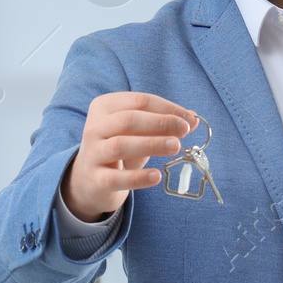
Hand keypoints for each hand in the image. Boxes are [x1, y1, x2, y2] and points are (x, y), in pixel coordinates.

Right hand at [63, 92, 196, 220]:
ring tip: (176, 147)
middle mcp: (95, 127)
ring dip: (151, 144)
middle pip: (129, 120)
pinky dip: (138, 177)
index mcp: (105, 107)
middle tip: (185, 130)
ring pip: (121, 145)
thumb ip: (163, 123)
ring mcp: (92, 153)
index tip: (190, 119)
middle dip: (160, 123)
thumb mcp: (139, 132)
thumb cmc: (120, 149)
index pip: (140, 101)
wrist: (90, 180)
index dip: (167, 109)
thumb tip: (192, 119)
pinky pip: (117, 177)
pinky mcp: (95, 179)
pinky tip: (156, 176)